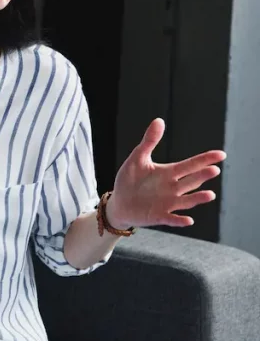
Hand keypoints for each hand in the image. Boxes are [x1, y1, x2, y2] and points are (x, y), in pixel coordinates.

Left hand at [109, 118, 225, 228]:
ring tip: (210, 195)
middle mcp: (173, 188)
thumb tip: (159, 120)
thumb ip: (149, 142)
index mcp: (169, 173)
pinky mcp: (158, 216)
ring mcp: (167, 203)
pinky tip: (188, 220)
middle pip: (190, 181)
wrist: (119, 203)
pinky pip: (171, 219)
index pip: (190, 165)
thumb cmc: (129, 180)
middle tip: (214, 170)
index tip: (220, 155)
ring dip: (197, 198)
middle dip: (202, 176)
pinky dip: (179, 220)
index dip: (205, 159)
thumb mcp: (137, 159)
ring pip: (186, 200)